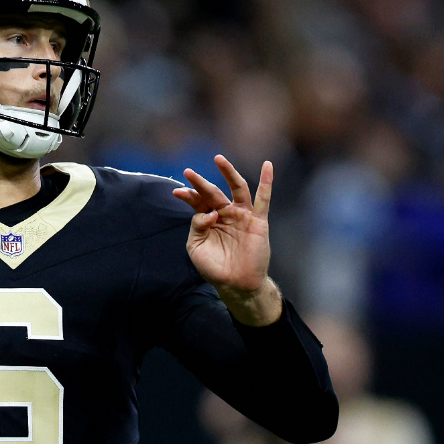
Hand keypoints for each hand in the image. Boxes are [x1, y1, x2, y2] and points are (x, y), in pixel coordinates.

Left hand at [172, 155, 280, 325]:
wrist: (235, 284)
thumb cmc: (214, 267)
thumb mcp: (196, 247)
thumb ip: (197, 226)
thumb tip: (208, 212)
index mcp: (208, 218)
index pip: (198, 201)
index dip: (188, 195)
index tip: (176, 192)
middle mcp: (225, 212)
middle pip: (213, 192)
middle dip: (200, 183)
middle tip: (188, 172)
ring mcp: (242, 215)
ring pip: (236, 188)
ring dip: (228, 172)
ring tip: (218, 159)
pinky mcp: (257, 221)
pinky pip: (263, 199)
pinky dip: (266, 181)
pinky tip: (267, 165)